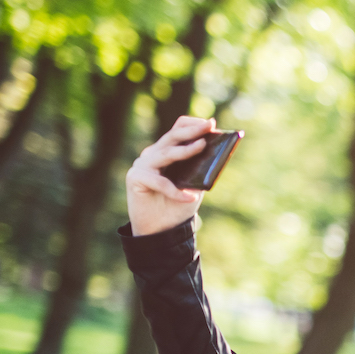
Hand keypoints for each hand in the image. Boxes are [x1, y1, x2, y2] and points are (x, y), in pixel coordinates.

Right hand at [126, 115, 213, 235]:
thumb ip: (202, 171)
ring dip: (186, 150)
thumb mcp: (195, 186)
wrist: (162, 230)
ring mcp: (142, 165)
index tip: (210, 123)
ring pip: (166, 153)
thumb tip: (219, 155)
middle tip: (208, 125)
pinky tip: (190, 197)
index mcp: (166, 153)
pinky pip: (160, 182)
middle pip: (172, 136)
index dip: (192, 125)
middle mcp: (153, 155)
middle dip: (192, 130)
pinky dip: (176, 191)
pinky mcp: (135, 178)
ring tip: (202, 146)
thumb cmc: (178, 206)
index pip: (176, 131)